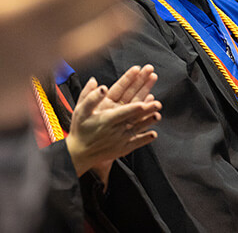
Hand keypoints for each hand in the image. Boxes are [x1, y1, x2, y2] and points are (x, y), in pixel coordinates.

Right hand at [85, 64, 159, 185]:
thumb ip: (90, 97)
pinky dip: (145, 139)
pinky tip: (154, 134)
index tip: (142, 104)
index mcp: (106, 120)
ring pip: (137, 129)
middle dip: (146, 109)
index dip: (132, 108)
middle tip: (158, 103)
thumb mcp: (80, 111)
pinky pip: (135, 143)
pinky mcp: (122, 148)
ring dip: (148, 122)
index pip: (122, 112)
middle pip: (133, 118)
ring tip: (158, 115)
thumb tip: (99, 85)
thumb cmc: (80, 129)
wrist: (79, 153)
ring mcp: (120, 140)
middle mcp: (115, 130)